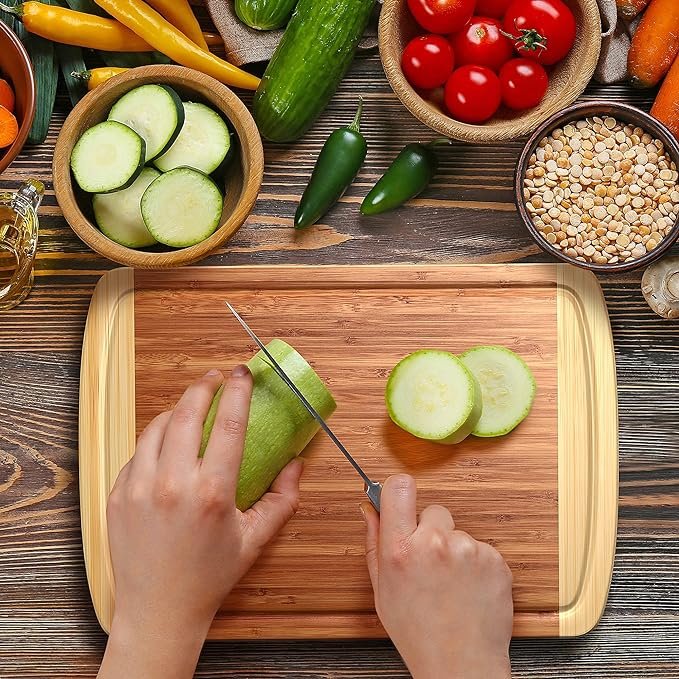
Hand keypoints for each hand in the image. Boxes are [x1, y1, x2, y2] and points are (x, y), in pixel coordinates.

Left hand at [99, 367, 302, 678]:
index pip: (228, 424)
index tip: (242, 373)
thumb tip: (296, 465)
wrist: (159, 610)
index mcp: (211, 493)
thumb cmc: (209, 576)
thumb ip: (282, 499)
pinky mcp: (117, 495)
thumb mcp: (254, 539)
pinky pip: (137, 452)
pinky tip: (167, 443)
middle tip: (215, 377)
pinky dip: (154, 439)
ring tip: (190, 406)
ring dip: (175, 409)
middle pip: (186, 413)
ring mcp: (138, 488)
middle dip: (202, 386)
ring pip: (156, 427)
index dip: (237, 391)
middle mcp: (172, 485)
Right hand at [361, 475, 512, 678]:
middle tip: (428, 562)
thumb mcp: (382, 589)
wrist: (460, 665)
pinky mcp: (495, 560)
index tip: (399, 496)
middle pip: (433, 510)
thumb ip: (374, 542)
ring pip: (458, 532)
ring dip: (454, 550)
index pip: (399, 488)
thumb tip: (369, 509)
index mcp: (401, 550)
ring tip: (450, 584)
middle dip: (430, 529)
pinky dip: (476, 564)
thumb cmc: (418, 632)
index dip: (398, 489)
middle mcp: (435, 544)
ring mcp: (468, 550)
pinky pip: (481, 548)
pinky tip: (468, 588)